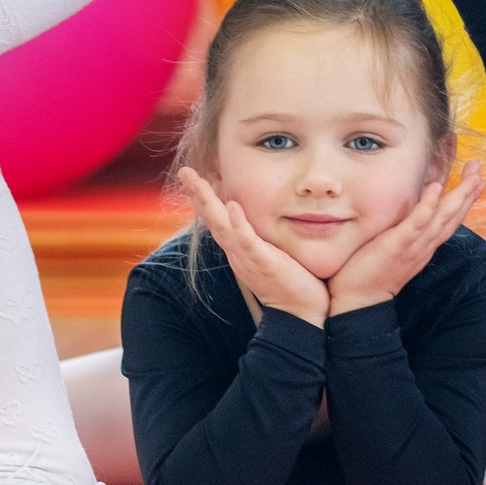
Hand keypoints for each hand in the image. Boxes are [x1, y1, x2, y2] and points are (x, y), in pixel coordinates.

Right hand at [176, 167, 329, 326]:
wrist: (301, 314)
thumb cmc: (290, 283)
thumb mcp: (270, 255)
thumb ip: (262, 239)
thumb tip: (264, 222)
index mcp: (238, 249)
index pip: (217, 219)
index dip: (205, 198)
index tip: (194, 177)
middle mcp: (237, 252)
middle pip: (212, 218)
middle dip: (198, 193)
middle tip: (184, 170)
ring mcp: (247, 257)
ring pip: (222, 225)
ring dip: (208, 202)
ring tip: (197, 180)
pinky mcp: (263, 262)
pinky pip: (247, 241)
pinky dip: (238, 224)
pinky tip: (232, 206)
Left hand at [326, 161, 483, 315]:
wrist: (357, 301)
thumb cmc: (371, 272)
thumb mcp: (394, 248)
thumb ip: (405, 232)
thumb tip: (409, 212)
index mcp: (425, 245)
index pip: (450, 219)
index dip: (464, 199)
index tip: (476, 179)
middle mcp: (425, 245)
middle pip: (453, 216)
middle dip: (468, 192)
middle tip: (479, 167)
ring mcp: (414, 246)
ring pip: (443, 218)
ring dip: (459, 196)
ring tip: (472, 176)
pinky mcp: (398, 246)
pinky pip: (416, 224)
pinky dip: (428, 206)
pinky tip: (436, 188)